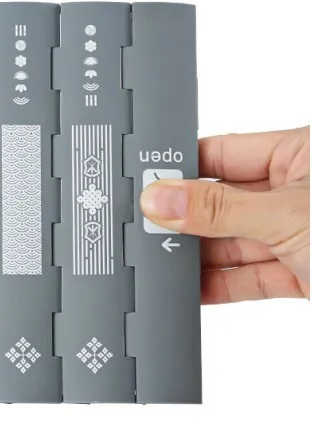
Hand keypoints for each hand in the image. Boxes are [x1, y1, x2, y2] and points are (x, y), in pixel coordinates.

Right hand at [141, 127, 308, 303]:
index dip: (182, 170)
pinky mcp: (301, 274)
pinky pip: (249, 276)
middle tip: (147, 229)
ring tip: (163, 261)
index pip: (222, 153)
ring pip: (232, 241)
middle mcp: (297, 191)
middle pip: (221, 202)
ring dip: (199, 256)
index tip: (144, 186)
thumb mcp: (286, 215)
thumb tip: (161, 199)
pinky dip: (220, 285)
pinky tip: (192, 288)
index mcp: (301, 155)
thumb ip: (218, 209)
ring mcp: (297, 234)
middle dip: (186, 220)